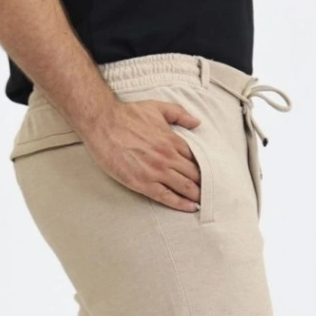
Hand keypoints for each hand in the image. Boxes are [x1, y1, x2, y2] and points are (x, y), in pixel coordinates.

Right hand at [79, 99, 201, 211]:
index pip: (197, 158)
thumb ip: (179, 114)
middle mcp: (168, 157)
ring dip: (197, 196)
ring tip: (205, 202)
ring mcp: (156, 172)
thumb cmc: (127, 115)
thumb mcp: (157, 107)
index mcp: (172, 140)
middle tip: (211, 192)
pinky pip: (167, 197)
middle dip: (205, 184)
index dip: (205, 168)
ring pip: (184, 187)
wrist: (103, 123)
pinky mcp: (143, 183)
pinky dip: (181, 204)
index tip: (210, 175)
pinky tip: (190, 208)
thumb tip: (197, 122)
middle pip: (194, 175)